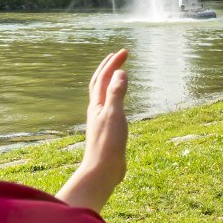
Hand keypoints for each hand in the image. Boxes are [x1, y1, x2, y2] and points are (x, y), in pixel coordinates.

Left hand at [57, 50, 128, 211]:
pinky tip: (120, 102)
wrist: (102, 170)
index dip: (113, 63)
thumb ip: (117, 93)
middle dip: (109, 67)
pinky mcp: (108, 130)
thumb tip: (120, 72)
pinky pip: (111, 106)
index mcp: (97, 104)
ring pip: (104, 95)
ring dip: (110, 80)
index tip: (124, 51)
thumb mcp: (114, 115)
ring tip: (119, 74)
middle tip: (120, 55)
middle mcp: (97, 110)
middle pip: (100, 83)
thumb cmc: (108, 143)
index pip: (104, 77)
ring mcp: (102, 120)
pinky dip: (115, 96)